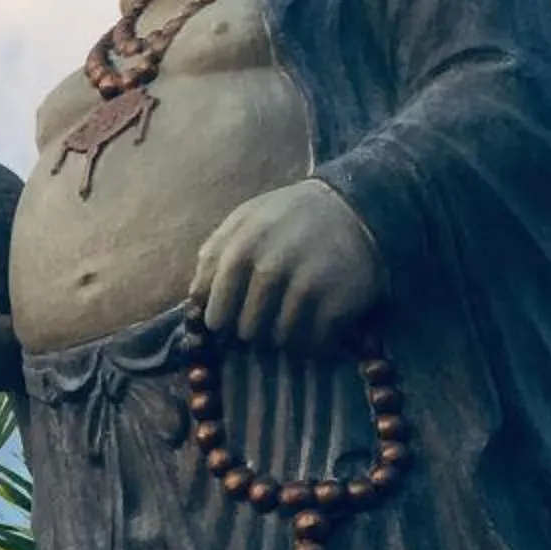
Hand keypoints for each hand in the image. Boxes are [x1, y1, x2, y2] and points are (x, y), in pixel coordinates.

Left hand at [191, 179, 383, 351]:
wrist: (356, 206)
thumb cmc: (290, 217)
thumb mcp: (244, 221)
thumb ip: (213, 255)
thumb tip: (194, 300)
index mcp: (239, 251)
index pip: (215, 317)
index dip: (225, 320)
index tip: (237, 313)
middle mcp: (270, 270)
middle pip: (246, 333)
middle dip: (256, 326)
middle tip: (273, 310)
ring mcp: (305, 288)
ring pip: (279, 341)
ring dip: (286, 332)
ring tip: (297, 310)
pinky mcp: (337, 304)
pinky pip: (312, 344)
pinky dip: (314, 339)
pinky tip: (319, 318)